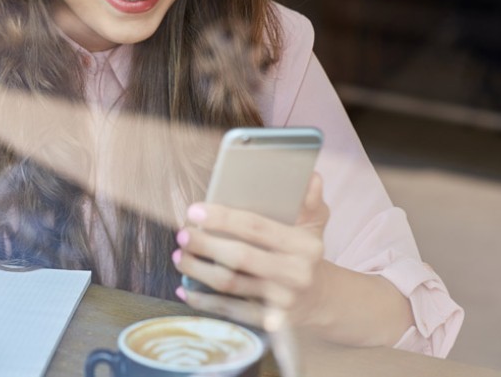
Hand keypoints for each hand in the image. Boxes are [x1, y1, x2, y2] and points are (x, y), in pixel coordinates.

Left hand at [172, 172, 329, 330]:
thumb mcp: (315, 225)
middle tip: (182, 234)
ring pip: (230, 284)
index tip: (194, 211)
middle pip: (240, 257)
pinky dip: (203, 300)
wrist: (321, 299)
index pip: (256, 227)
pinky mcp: (270, 322)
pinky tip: (184, 289)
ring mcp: (282, 301)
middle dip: (205, 244)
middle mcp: (295, 274)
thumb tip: (310, 177)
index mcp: (304, 245)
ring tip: (178, 257)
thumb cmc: (306, 254)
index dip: (222, 218)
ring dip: (197, 270)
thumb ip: (310, 201)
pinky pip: (230, 310)